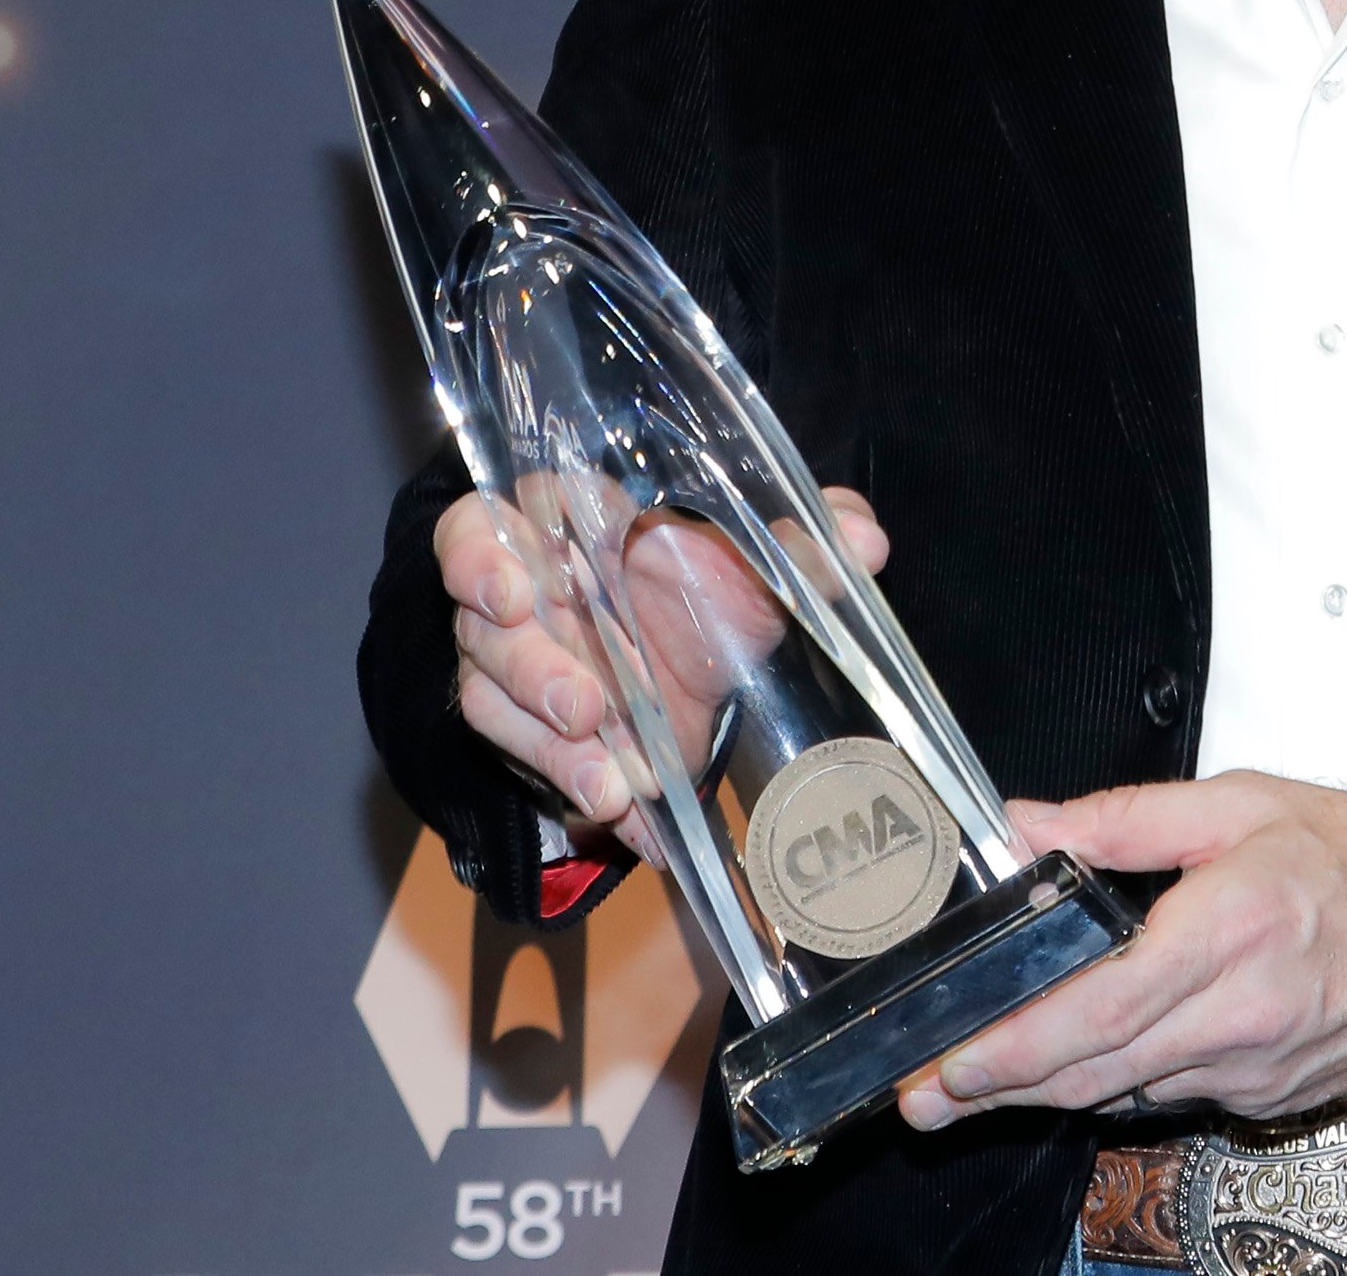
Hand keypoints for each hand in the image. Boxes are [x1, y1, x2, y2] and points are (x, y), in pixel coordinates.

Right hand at [439, 481, 886, 857]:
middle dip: (530, 672)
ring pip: (494, 705)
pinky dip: (583, 794)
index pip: (480, 526)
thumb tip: (865, 538)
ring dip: (552, 751)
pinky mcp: (531, 737)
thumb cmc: (702, 585)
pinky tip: (631, 819)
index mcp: (560, 527)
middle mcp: (521, 598)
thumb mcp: (755, 565)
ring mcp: (515, 670)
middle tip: (585, 710)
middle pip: (486, 629)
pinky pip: (533, 767)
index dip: (481, 558)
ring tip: (615, 785)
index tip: (514, 593)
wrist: (688, 664)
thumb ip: (804, 543)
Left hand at [901, 775, 1346, 1128]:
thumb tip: (1027, 825)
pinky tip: (1091, 1061)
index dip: (1011, 1047)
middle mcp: (1240, 1015)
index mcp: (1229, 929)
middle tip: (926, 1096)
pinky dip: (1121, 1081)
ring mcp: (1254, 1068)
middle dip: (998, 1090)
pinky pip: (1171, 1094)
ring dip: (1050, 1089)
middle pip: (1093, 1074)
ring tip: (985, 1079)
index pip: (1097, 1011)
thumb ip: (1123, 819)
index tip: (947, 1063)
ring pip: (1125, 1093)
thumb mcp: (1241, 802)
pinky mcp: (1268, 1096)